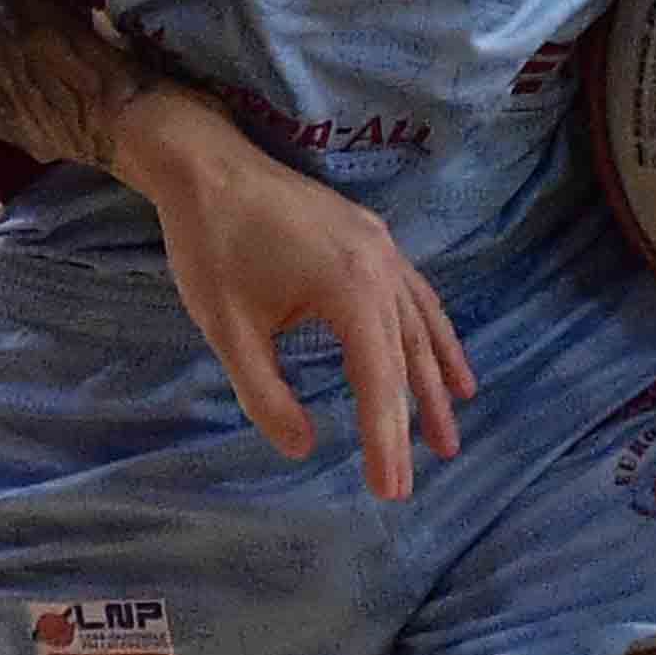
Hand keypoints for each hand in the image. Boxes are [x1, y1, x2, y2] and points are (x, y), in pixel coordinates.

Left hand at [117, 89, 474, 500]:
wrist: (205, 163)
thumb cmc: (211, 245)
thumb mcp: (228, 330)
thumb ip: (266, 395)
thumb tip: (302, 447)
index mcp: (349, 288)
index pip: (378, 380)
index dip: (386, 440)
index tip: (390, 491)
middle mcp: (380, 266)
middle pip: (406, 356)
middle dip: (414, 420)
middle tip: (424, 474)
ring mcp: (382, 246)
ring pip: (419, 325)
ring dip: (435, 380)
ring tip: (449, 432)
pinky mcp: (372, 235)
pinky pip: (416, 294)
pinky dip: (434, 333)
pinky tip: (444, 361)